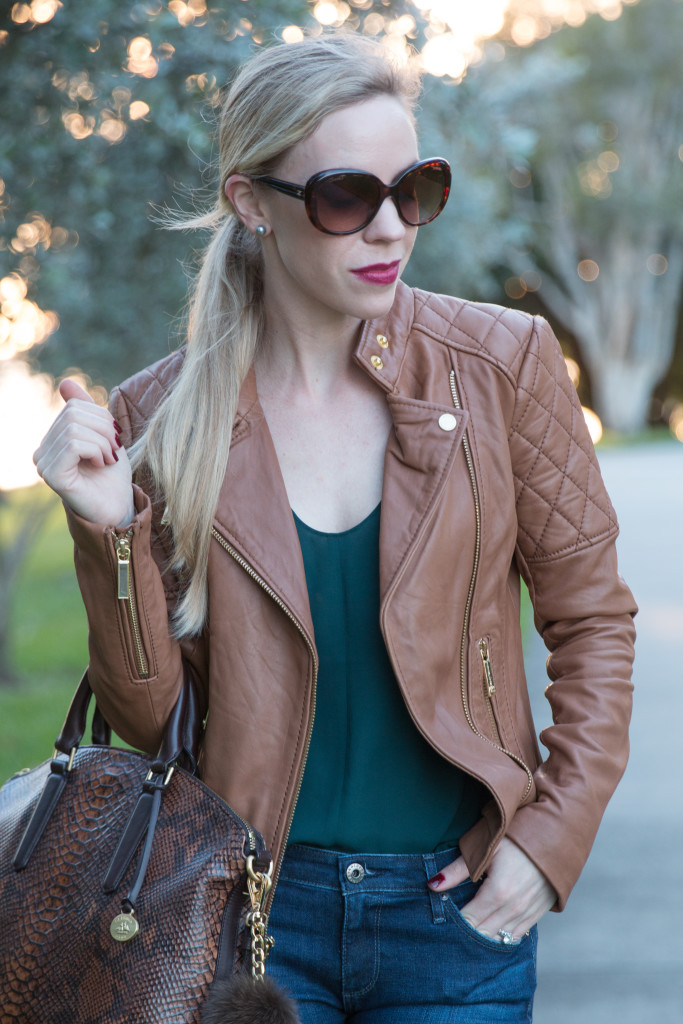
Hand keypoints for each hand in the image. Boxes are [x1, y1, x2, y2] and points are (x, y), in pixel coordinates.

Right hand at [33, 379, 134, 526]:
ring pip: (74, 429)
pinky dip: (95, 450)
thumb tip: (65, 382)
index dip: (101, 416)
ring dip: (102, 441)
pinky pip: (73, 444)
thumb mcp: (104, 436)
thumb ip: (87, 411)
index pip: (74, 407)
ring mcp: (44, 463)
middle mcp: (42, 451)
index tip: (115, 437)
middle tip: (116, 448)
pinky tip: (102, 464)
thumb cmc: (113, 476)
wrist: (119, 509)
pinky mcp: (52, 474)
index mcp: (53, 439)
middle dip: (104, 428)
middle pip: (73, 415)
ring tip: (109, 458)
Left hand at [428, 837, 555, 941]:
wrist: (556, 836)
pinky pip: (515, 936)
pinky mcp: (537, 914)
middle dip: (465, 934)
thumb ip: (458, 869)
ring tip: (465, 936)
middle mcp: (513, 909)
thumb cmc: (517, 837)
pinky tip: (489, 934)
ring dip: (482, 938)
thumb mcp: (486, 847)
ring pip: (498, 939)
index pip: (468, 921)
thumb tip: (432, 885)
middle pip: (482, 934)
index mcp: (498, 893)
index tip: (441, 921)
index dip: (453, 923)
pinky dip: (500, 937)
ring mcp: (527, 914)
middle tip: (449, 931)